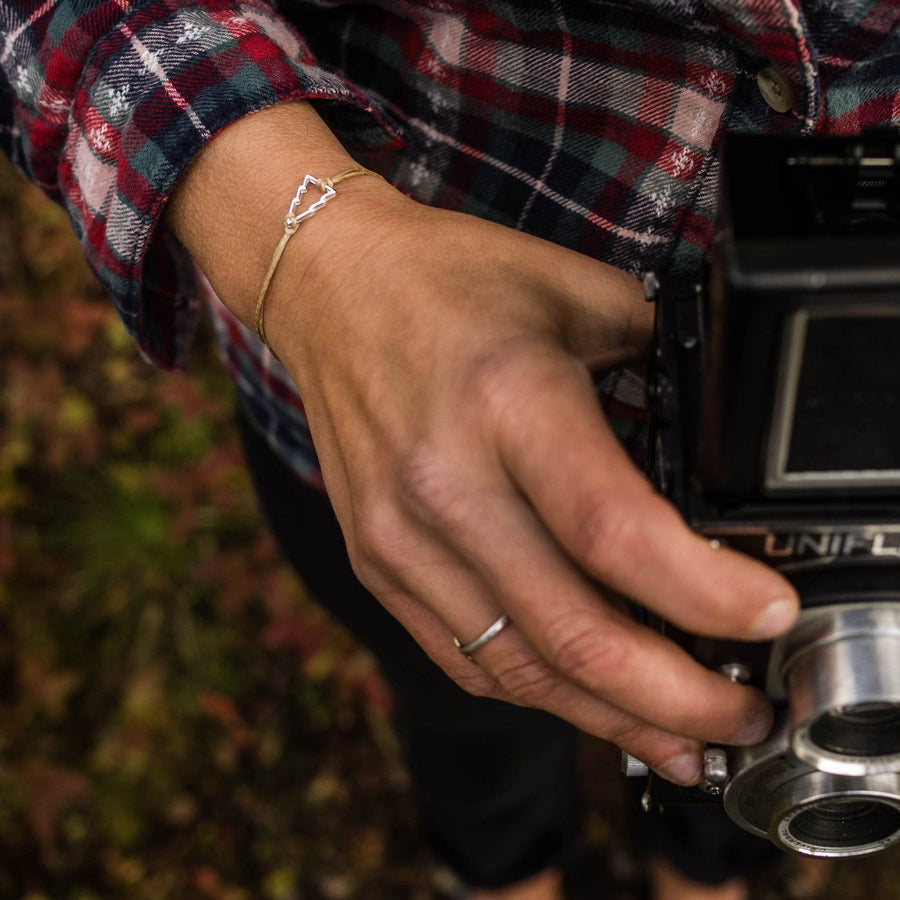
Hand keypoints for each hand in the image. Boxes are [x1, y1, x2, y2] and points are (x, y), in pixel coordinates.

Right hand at [264, 180, 799, 785]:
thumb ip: (655, 364)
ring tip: (682, 738)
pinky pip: (464, 657)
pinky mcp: (377, 561)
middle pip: (571, 630)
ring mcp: (399, 534)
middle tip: (740, 714)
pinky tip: (588, 699)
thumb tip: (709, 442)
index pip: (614, 531)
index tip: (766, 618)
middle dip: (676, 698)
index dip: (706, 596)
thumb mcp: (574, 293)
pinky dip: (539, 690)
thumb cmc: (448, 280)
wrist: (331, 288)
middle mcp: (444, 480)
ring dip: (611, 717)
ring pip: (519, 668)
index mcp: (507, 398)